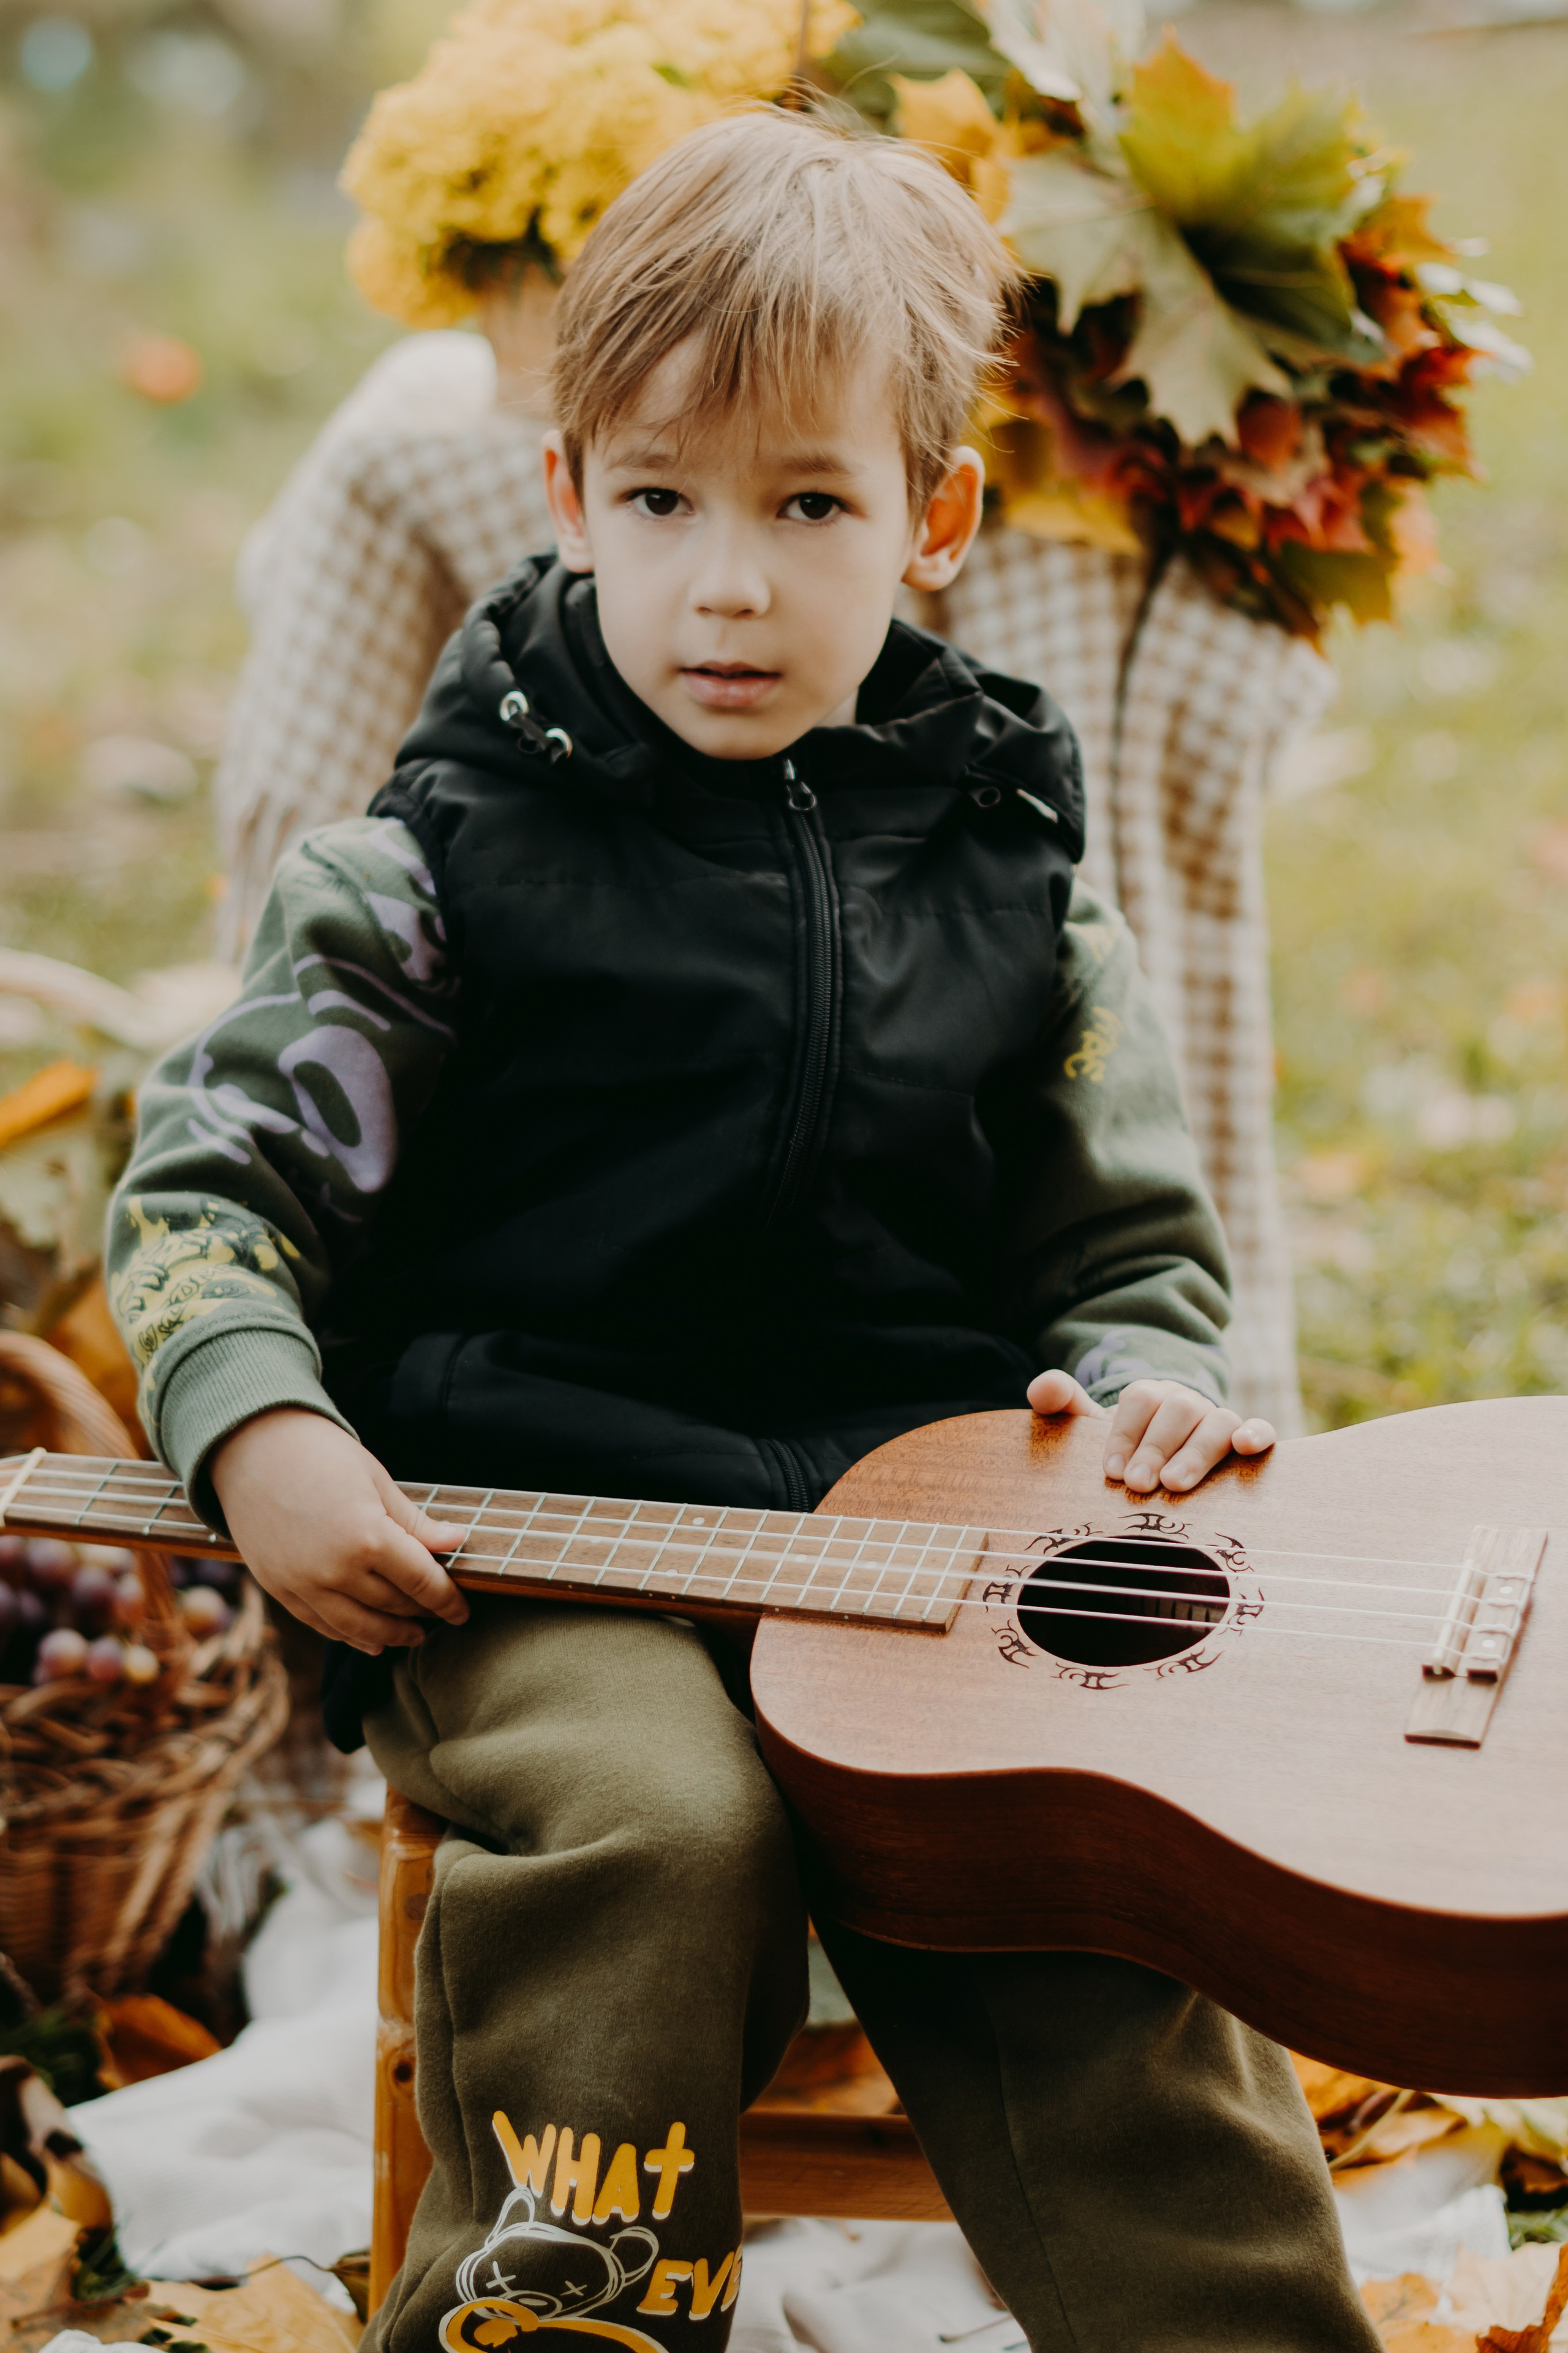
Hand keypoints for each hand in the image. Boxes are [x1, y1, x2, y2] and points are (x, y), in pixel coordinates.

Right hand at [210, 1408, 468, 1653]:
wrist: (251, 1447)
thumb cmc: (321, 1455)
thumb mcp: (377, 1481)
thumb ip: (414, 1522)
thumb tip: (457, 1542)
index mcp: (368, 1538)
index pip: (422, 1583)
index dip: (448, 1601)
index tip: (463, 1611)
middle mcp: (335, 1570)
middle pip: (394, 1605)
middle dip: (423, 1612)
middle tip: (441, 1614)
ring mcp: (303, 1585)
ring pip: (359, 1627)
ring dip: (391, 1634)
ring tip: (413, 1636)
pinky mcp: (279, 1589)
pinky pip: (322, 1625)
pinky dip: (350, 1636)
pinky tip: (371, 1640)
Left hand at [1026, 1369, 1274, 1493]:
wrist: (1164, 1462)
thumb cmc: (1126, 1449)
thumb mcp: (1092, 1428)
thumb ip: (1064, 1405)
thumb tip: (1041, 1387)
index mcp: (1150, 1395)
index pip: (1140, 1400)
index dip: (1126, 1434)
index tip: (1113, 1472)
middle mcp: (1186, 1403)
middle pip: (1178, 1410)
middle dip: (1157, 1447)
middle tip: (1139, 1484)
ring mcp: (1218, 1420)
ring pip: (1218, 1422)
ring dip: (1198, 1452)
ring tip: (1176, 1484)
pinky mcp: (1246, 1439)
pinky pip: (1261, 1429)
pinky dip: (1257, 1434)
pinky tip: (1247, 1448)